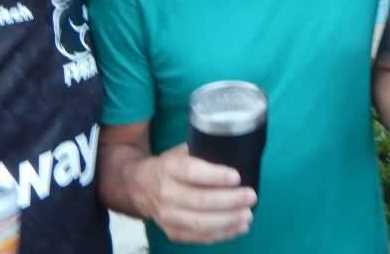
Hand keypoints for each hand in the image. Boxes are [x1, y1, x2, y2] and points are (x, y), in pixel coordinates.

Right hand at [135, 144, 256, 243]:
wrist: (139, 186)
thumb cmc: (170, 166)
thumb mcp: (182, 152)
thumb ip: (204, 152)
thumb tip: (237, 152)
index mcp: (169, 168)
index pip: (192, 172)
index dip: (216, 176)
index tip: (237, 177)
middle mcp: (166, 193)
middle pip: (199, 201)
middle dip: (229, 200)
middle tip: (250, 196)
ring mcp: (167, 217)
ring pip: (199, 223)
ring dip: (228, 221)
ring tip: (248, 215)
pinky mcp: (172, 232)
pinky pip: (198, 237)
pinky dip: (221, 234)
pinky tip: (239, 227)